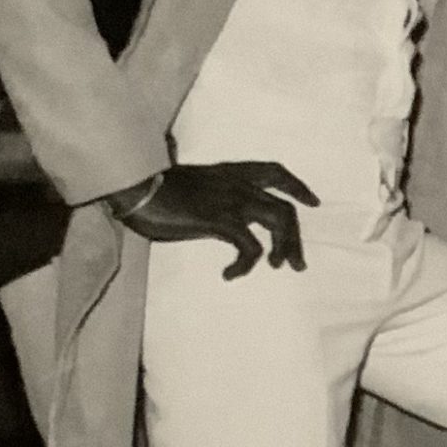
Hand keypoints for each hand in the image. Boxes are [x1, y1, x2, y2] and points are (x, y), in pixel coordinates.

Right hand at [108, 162, 319, 278]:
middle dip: (295, 237)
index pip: (274, 172)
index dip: (297, 186)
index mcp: (230, 173)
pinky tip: (230, 274)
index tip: (312, 202)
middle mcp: (237, 184)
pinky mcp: (220, 219)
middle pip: (285, 207)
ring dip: (284, 248)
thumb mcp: (188, 186)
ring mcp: (231, 200)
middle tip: (296, 263)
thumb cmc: (152, 189)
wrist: (134, 187)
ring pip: (280, 221)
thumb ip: (205, 191)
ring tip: (276, 267)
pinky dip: (247, 264)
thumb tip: (204, 203)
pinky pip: (250, 247)